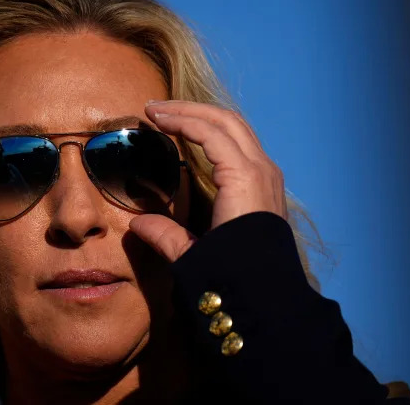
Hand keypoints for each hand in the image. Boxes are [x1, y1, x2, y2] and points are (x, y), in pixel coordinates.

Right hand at [128, 100, 287, 262]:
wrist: (275, 300)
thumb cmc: (235, 275)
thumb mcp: (192, 255)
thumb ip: (164, 235)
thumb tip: (135, 224)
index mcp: (243, 178)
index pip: (209, 132)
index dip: (178, 119)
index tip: (151, 115)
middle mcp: (261, 169)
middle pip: (226, 120)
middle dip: (191, 110)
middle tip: (157, 109)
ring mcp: (270, 175)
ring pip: (239, 129)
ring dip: (207, 118)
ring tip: (176, 117)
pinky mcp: (271, 185)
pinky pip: (246, 144)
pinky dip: (221, 134)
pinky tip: (202, 140)